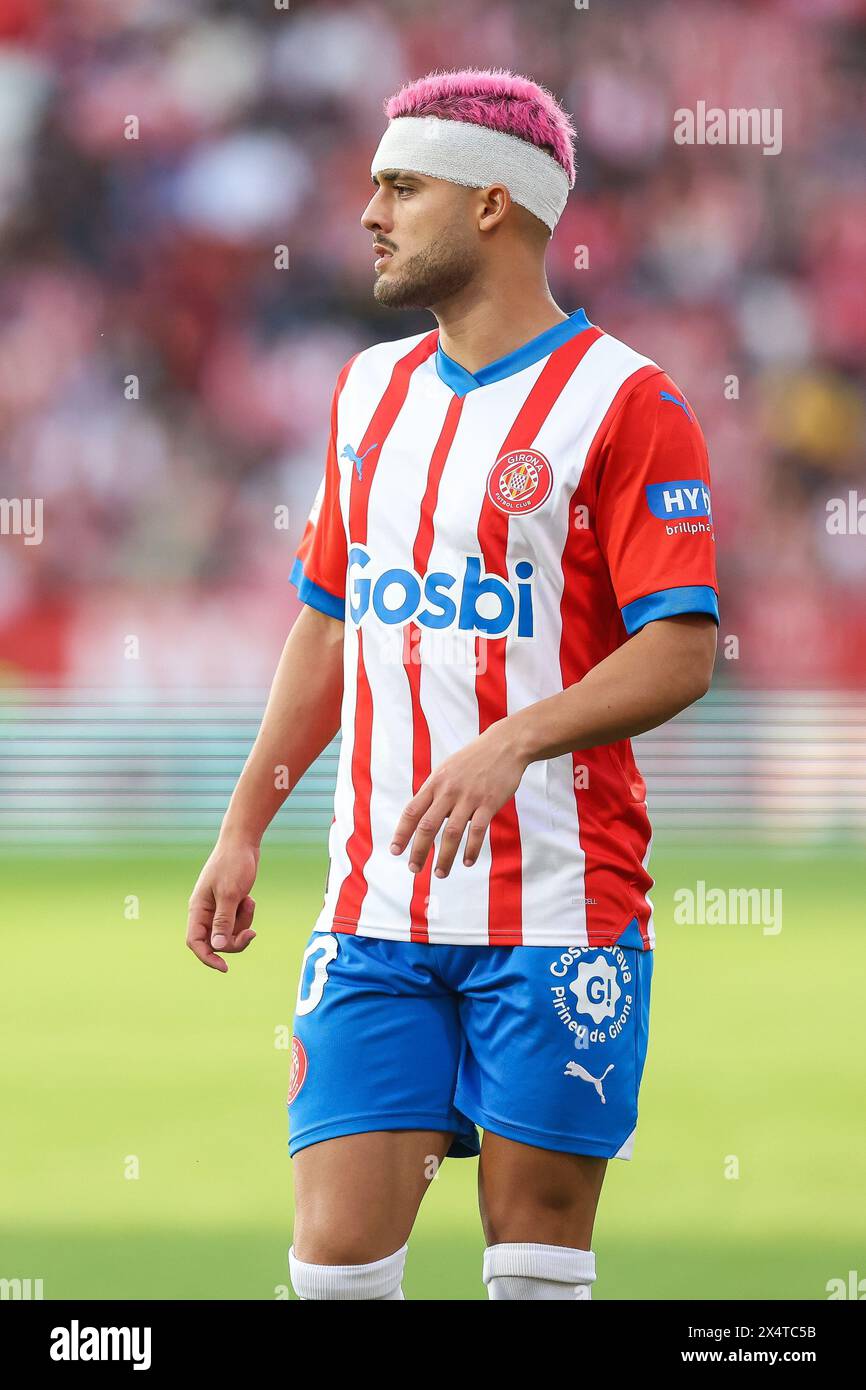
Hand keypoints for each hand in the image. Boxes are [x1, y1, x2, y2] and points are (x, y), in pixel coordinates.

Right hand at [186, 836, 259, 971]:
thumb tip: (217, 947)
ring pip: (229, 932)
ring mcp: (218, 908)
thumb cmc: (233, 864)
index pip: (196, 942)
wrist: (243, 843)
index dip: (208, 958)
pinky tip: (249, 898)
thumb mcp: (230, 894)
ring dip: (243, 923)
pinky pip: (238, 921)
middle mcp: (205, 911)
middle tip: (252, 933)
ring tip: (248, 902)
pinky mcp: (230, 904)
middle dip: (235, 939)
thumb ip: (223, 921)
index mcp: (198, 909)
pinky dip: (246, 914)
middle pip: (217, 942)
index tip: (225, 967)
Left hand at [390, 721, 528, 878]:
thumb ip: (434, 792)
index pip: (411, 812)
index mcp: (435, 783)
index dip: (401, 833)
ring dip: (444, 857)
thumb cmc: (473, 759)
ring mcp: (469, 797)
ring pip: (452, 833)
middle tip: (413, 869)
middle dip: (418, 851)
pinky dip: (471, 849)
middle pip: (427, 826)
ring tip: (439, 873)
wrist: (505, 745)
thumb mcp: (447, 769)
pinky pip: (477, 831)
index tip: (395, 851)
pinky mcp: (489, 803)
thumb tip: (421, 815)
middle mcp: (448, 791)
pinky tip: (467, 862)